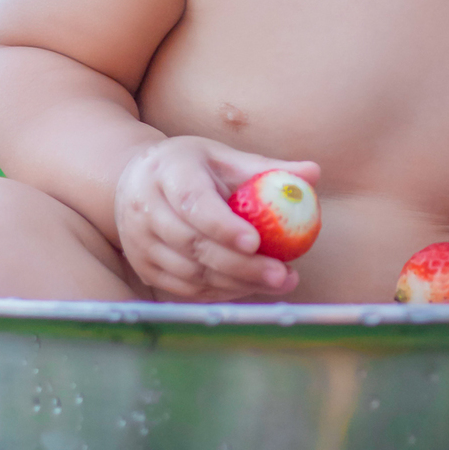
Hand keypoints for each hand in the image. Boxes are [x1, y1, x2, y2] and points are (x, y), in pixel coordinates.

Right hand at [115, 137, 319, 301]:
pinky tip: (252, 287)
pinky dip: (220, 292)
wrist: (134, 181)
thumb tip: (314, 173)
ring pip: (189, 273)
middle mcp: (146, 208)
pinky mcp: (144, 268)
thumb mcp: (225, 157)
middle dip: (240, 265)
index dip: (222, 226)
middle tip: (281, 274)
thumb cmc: (193, 167)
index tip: (257, 242)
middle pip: (192, 244)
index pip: (192, 202)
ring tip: (278, 281)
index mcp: (167, 172)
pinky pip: (185, 289)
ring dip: (236, 284)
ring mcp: (140, 243)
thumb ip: (267, 169)